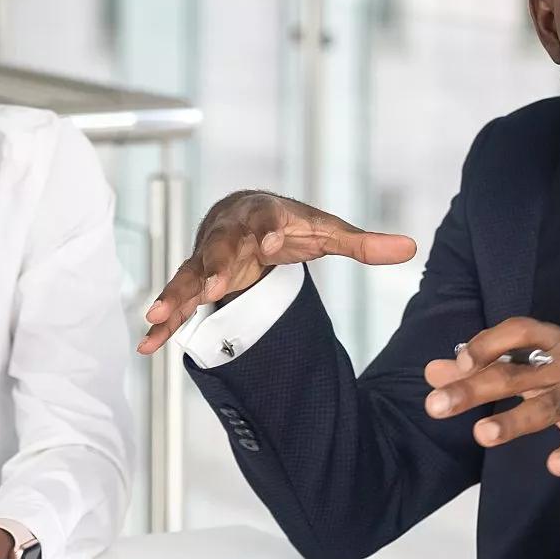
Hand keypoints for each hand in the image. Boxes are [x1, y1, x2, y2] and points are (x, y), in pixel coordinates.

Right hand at [137, 191, 415, 353]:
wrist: (243, 213)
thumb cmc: (287, 224)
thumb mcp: (326, 231)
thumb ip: (363, 243)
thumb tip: (411, 248)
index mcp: (263, 217)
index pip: (267, 222)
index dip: (268, 232)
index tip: (270, 245)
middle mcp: (230, 235)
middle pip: (220, 249)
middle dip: (216, 265)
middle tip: (215, 285)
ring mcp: (208, 259)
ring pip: (190, 276)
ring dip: (175, 295)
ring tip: (159, 316)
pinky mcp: (196, 282)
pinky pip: (177, 301)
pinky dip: (163, 323)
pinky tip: (148, 345)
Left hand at [422, 318, 559, 500]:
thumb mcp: (539, 367)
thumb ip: (486, 368)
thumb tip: (433, 371)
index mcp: (553, 345)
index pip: (517, 331)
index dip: (486, 344)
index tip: (457, 362)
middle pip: (515, 374)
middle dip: (473, 388)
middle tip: (435, 405)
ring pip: (545, 407)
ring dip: (513, 421)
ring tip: (482, 435)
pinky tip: (554, 465)